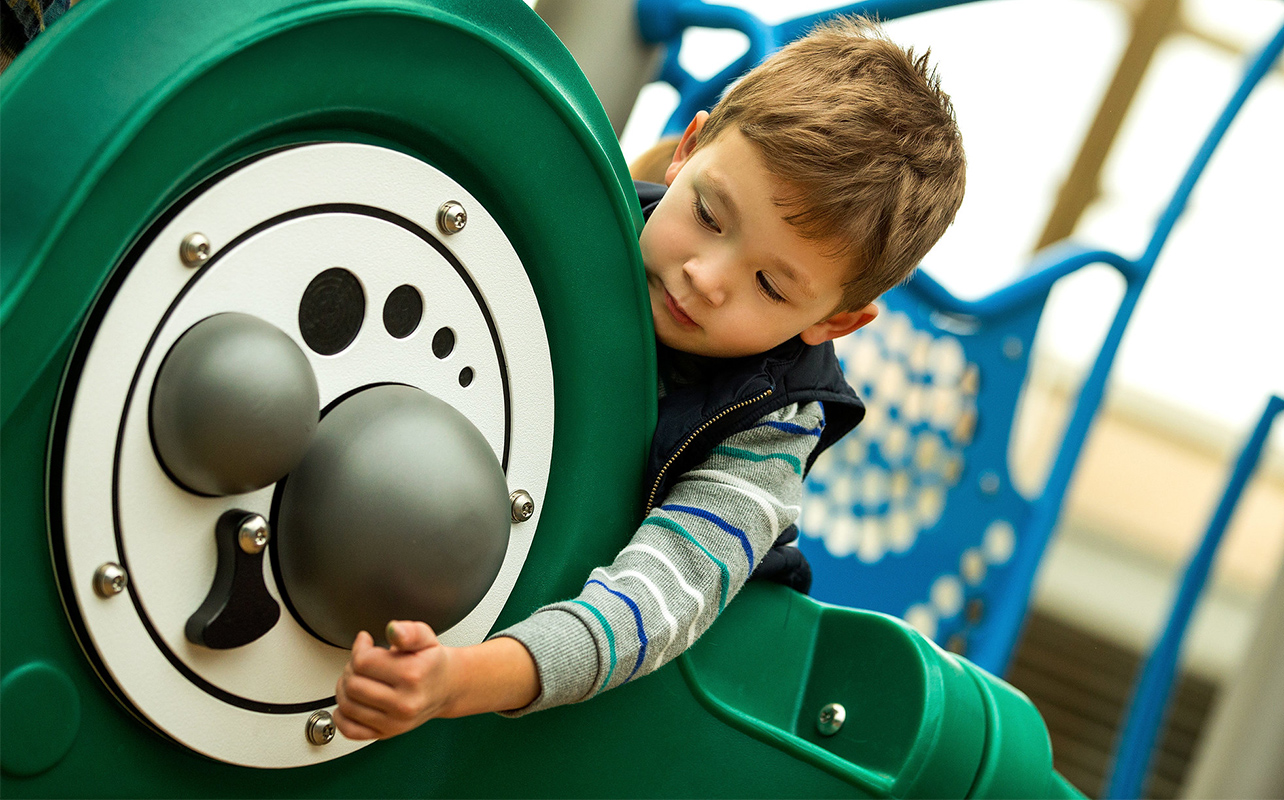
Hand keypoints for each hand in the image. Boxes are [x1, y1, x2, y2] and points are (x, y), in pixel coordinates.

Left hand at [333, 620, 450, 740]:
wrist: (447, 687)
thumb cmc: (432, 663)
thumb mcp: (425, 637)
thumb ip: (409, 631)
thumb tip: (394, 630)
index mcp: (412, 676)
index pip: (363, 662)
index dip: (359, 648)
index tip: (366, 643)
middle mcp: (404, 703)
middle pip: (353, 685)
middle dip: (351, 668)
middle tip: (361, 662)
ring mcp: (395, 722)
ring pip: (348, 706)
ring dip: (344, 689)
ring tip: (356, 678)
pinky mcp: (386, 734)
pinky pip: (351, 731)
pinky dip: (341, 717)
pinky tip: (350, 702)